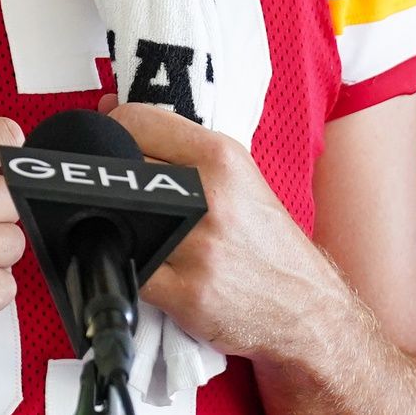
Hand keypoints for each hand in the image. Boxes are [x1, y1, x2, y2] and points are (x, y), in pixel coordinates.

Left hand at [100, 95, 354, 364]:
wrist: (306, 307)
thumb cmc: (265, 241)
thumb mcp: (236, 176)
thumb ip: (176, 143)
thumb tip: (109, 107)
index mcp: (221, 157)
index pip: (136, 121)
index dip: (111, 131)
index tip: (109, 146)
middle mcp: (208, 195)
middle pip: (119, 167)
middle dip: (109, 181)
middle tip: (120, 196)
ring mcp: (197, 245)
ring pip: (116, 218)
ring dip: (114, 225)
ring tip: (138, 233)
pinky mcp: (188, 292)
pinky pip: (129, 271)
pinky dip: (127, 269)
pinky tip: (149, 267)